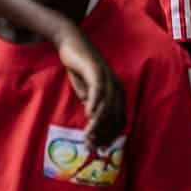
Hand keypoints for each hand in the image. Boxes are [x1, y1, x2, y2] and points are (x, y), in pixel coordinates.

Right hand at [52, 24, 124, 149]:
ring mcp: (108, 78)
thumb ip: (93, 107)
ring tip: (88, 135)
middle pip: (115, 116)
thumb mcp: (87, 93)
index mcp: (118, 94)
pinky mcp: (96, 70)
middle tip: (91, 145)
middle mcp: (117, 87)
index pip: (119, 120)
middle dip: (104, 134)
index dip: (110, 136)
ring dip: (98, 123)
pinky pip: (98, 90)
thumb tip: (94, 127)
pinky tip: (88, 115)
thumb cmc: (79, 68)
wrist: (71, 43)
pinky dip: (95, 104)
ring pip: (108, 106)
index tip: (99, 147)